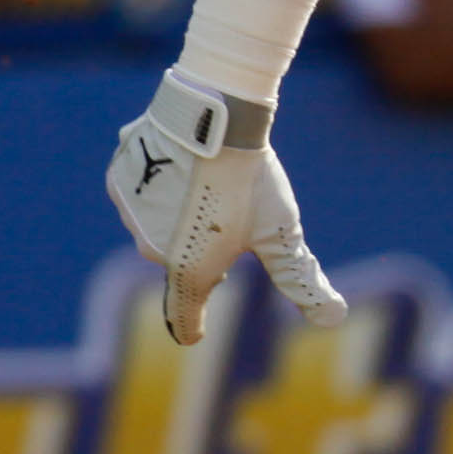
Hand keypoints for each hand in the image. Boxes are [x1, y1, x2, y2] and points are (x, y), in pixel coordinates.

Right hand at [106, 69, 345, 344]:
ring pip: (158, 223)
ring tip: (210, 182)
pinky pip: (141, 188)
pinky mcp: (119, 180)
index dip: (192, 326)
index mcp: (189, 271)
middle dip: (202, 252)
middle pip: (178, 260)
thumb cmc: (253, 182)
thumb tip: (333, 318)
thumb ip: (300, 279)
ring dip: (181, 214)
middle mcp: (151, 250)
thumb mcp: (281, 233)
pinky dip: (159, 182)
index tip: (196, 335)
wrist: (216, 119)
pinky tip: (184, 162)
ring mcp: (130, 215)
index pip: (184, 313)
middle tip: (230, 218)